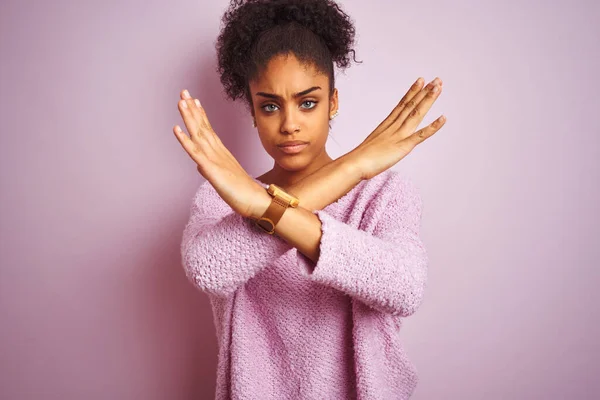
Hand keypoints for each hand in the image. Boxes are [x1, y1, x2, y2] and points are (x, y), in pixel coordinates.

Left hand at [173, 89, 264, 217]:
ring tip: (182, 101)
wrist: (257, 202)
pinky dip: (185, 140)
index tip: (193, 100)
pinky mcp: (212, 170)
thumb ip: (211, 169)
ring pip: (198, 135)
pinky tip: (176, 129)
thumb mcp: (224, 179)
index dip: (199, 115)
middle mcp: (217, 153)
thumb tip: (199, 165)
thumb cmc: (244, 193)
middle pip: (202, 127)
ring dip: (189, 117)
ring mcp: (214, 160)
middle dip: (192, 109)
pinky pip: (195, 153)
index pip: (208, 130)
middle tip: (184, 92)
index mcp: (221, 154)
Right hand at [349, 77, 445, 179]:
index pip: (401, 105)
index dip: (412, 92)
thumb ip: (375, 144)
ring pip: (416, 114)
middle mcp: (393, 127)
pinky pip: (421, 135)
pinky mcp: (403, 146)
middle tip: (436, 80)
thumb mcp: (368, 147)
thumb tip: (373, 147)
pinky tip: (443, 118)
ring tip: (438, 87)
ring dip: (428, 100)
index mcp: (386, 126)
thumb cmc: (358, 159)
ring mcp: (399, 135)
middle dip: (424, 92)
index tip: (420, 81)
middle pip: (411, 105)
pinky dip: (433, 127)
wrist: (354, 164)